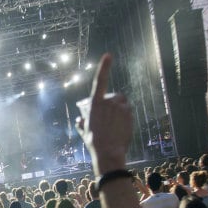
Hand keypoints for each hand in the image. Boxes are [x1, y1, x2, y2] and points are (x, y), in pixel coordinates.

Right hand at [80, 54, 132, 174]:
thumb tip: (79, 120)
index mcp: (94, 104)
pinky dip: (126, 117)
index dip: (104, 67)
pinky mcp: (129, 113)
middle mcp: (108, 102)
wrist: (108, 152)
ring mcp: (119, 107)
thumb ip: (82, 123)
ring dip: (121, 110)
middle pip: (115, 97)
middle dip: (114, 104)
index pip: (99, 82)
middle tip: (111, 118)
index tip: (108, 56)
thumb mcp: (84, 132)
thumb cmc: (94, 143)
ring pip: (123, 104)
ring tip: (116, 125)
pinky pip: (129, 111)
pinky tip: (122, 128)